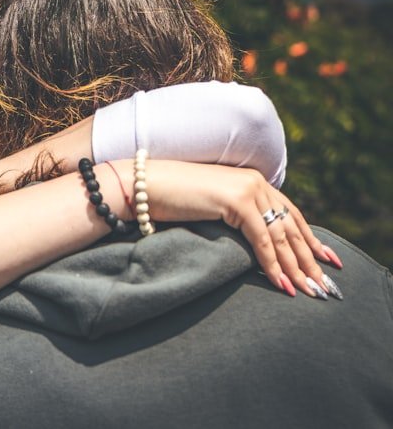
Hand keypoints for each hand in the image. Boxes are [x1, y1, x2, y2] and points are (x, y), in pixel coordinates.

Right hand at [145, 161, 342, 298]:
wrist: (145, 186)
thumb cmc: (172, 199)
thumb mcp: (212, 206)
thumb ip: (235, 215)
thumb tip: (254, 242)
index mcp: (253, 180)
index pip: (290, 213)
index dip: (309, 239)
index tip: (325, 260)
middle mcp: (256, 182)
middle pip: (291, 226)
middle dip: (308, 259)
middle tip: (323, 285)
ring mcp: (248, 189)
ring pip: (281, 236)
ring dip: (296, 267)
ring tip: (307, 290)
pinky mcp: (237, 201)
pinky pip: (262, 239)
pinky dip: (272, 264)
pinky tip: (280, 283)